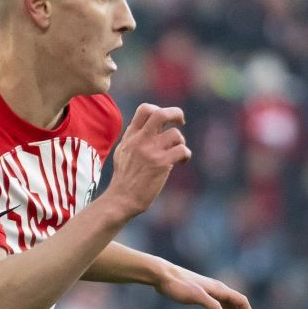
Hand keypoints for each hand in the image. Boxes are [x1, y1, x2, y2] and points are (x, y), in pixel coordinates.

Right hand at [102, 104, 189, 219]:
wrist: (121, 199)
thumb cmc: (124, 178)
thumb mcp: (123, 151)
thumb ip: (134, 137)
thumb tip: (147, 125)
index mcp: (131, 135)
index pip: (145, 109)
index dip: (159, 109)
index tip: (165, 121)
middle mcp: (140, 140)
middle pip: (161, 114)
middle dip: (176, 113)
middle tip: (181, 122)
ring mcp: (151, 152)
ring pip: (175, 134)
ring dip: (181, 142)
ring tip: (177, 152)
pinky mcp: (161, 164)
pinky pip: (182, 150)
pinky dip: (186, 155)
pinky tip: (181, 162)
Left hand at [154, 263, 257, 308]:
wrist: (164, 276)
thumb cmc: (178, 285)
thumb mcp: (196, 296)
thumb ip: (211, 306)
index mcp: (219, 289)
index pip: (241, 301)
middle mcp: (218, 290)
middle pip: (237, 306)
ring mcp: (210, 292)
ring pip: (229, 306)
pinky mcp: (202, 295)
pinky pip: (220, 305)